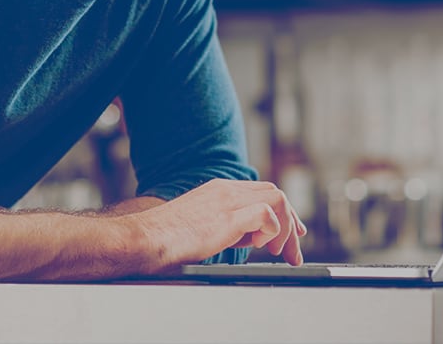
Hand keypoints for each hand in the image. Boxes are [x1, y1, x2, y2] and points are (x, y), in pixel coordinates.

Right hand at [137, 179, 306, 270]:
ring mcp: (228, 201)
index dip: (285, 212)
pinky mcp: (227, 217)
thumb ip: (231, 225)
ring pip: (277, 199)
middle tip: (293, 251)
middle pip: (276, 193)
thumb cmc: (170, 237)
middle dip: (292, 223)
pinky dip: (272, 230)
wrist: (148, 237)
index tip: (294, 232)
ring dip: (284, 229)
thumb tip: (253, 237)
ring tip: (277, 252)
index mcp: (222, 189)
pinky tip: (261, 246)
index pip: (264, 191)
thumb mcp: (206, 225)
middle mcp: (227, 189)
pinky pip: (266, 215)